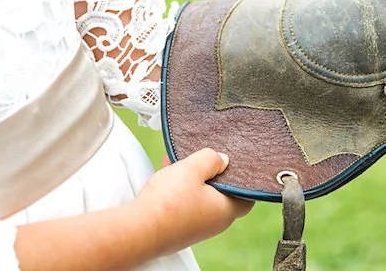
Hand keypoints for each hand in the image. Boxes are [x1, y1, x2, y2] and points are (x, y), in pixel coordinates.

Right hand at [129, 148, 253, 255]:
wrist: (139, 229)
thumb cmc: (169, 201)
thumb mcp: (192, 168)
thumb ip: (211, 159)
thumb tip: (223, 160)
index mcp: (226, 210)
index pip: (246, 194)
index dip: (242, 177)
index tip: (233, 161)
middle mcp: (215, 222)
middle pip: (221, 192)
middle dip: (212, 172)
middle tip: (204, 156)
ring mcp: (196, 226)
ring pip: (201, 196)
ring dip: (193, 178)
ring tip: (180, 159)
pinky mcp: (180, 227)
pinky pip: (185, 202)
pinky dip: (181, 187)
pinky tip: (169, 171)